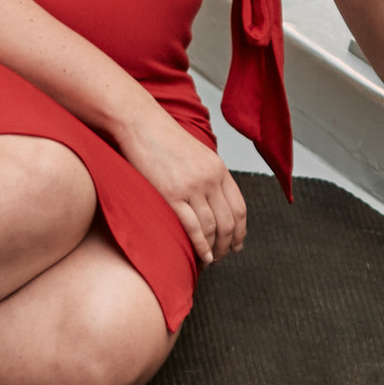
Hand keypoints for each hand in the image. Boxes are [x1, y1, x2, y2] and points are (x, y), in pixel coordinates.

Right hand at [123, 102, 248, 265]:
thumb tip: (215, 203)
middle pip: (229, 221)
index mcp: (219, 169)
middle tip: (225, 256)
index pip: (239, 207)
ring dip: (215, 248)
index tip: (237, 244)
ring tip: (212, 259)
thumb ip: (210, 177)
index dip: (241, 231)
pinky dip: (200, 245)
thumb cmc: (165, 140)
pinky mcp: (171, 194)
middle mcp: (210, 179)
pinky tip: (202, 256)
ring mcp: (192, 187)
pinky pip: (192, 227)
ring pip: (213, 227)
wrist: (142, 125)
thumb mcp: (198, 155)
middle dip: (229, 244)